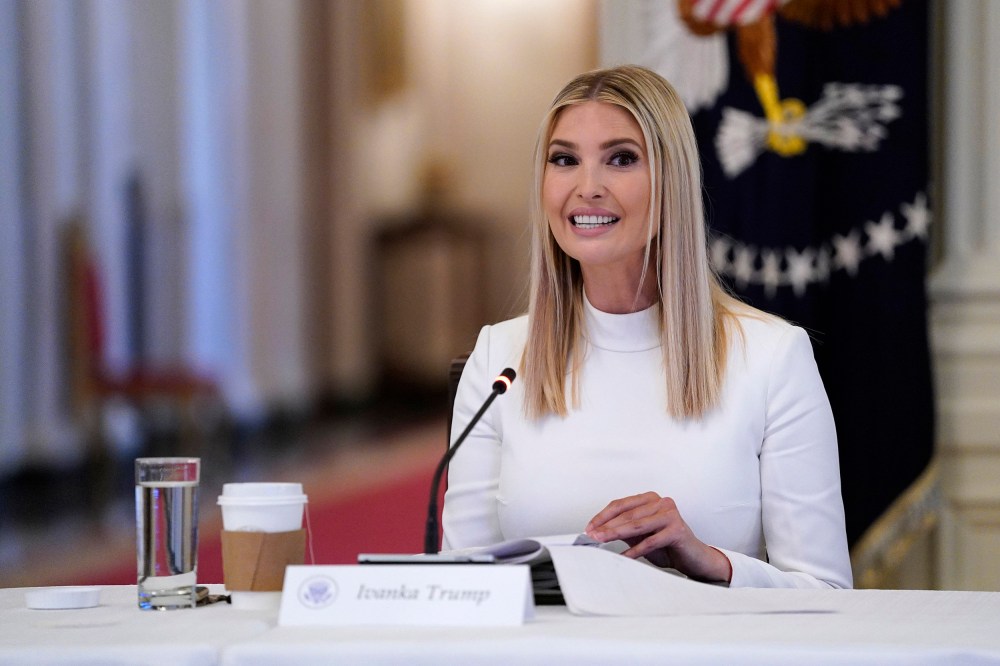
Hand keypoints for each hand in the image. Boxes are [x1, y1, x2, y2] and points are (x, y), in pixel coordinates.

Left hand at [584, 491, 732, 583]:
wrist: (694, 558)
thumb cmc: (667, 545)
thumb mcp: (641, 535)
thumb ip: (623, 529)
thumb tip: (598, 532)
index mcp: (650, 499)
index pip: (621, 504)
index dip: (603, 516)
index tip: (590, 527)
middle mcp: (661, 502)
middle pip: (627, 514)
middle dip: (606, 526)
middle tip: (592, 535)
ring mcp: (670, 514)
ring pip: (636, 525)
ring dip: (615, 534)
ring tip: (601, 541)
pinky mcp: (677, 530)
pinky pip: (650, 541)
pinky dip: (635, 550)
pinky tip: (624, 557)